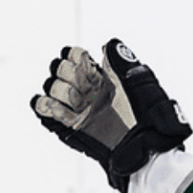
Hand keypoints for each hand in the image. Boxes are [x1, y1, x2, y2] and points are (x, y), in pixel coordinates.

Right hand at [31, 39, 190, 192]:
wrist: (144, 149)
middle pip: (58, 68)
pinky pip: (42, 108)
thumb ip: (121, 61)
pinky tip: (66, 112)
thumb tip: (107, 44)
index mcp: (101, 78)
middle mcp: (86, 92)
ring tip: (80, 106)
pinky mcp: (68, 127)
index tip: (90, 68)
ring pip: (50, 86)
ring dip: (61, 92)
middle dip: (69, 75)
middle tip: (88, 91)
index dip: (76, 57)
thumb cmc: (149, 118)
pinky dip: (45, 105)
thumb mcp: (140, 83)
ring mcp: (76, 109)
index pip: (74, 55)